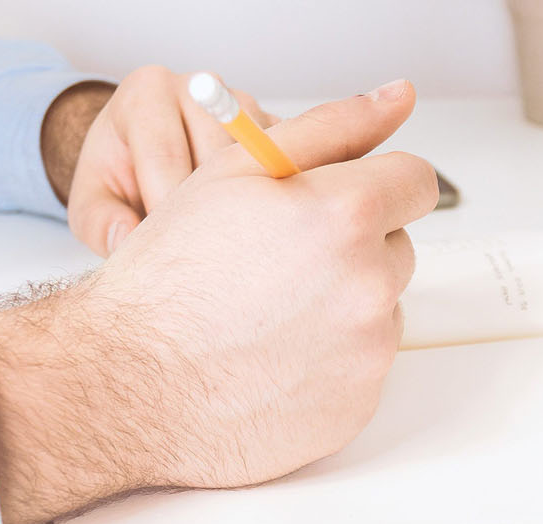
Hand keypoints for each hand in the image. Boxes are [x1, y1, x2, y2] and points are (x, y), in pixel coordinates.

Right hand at [0, 80, 435, 523]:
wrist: (128, 383)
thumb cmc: (169, 276)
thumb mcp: (236, 172)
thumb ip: (331, 127)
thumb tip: (398, 97)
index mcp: (345, 214)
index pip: (415, 181)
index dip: (374, 186)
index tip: (341, 202)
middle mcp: (369, 284)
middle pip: (397, 248)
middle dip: (351, 249)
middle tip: (277, 264)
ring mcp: (367, 353)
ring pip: (380, 310)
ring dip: (342, 307)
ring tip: (267, 316)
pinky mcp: (358, 407)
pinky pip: (362, 369)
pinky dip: (329, 363)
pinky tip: (270, 360)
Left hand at [42, 65, 278, 256]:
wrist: (143, 155)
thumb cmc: (117, 177)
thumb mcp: (90, 202)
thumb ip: (100, 223)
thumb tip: (126, 241)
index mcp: (146, 92)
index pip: (165, 153)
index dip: (166, 209)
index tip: (166, 250)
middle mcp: (198, 86)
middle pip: (217, 156)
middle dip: (207, 210)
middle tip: (198, 252)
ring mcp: (242, 102)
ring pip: (257, 162)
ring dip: (243, 206)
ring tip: (223, 240)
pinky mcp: (274, 124)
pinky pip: (285, 164)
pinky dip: (270, 199)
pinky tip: (249, 225)